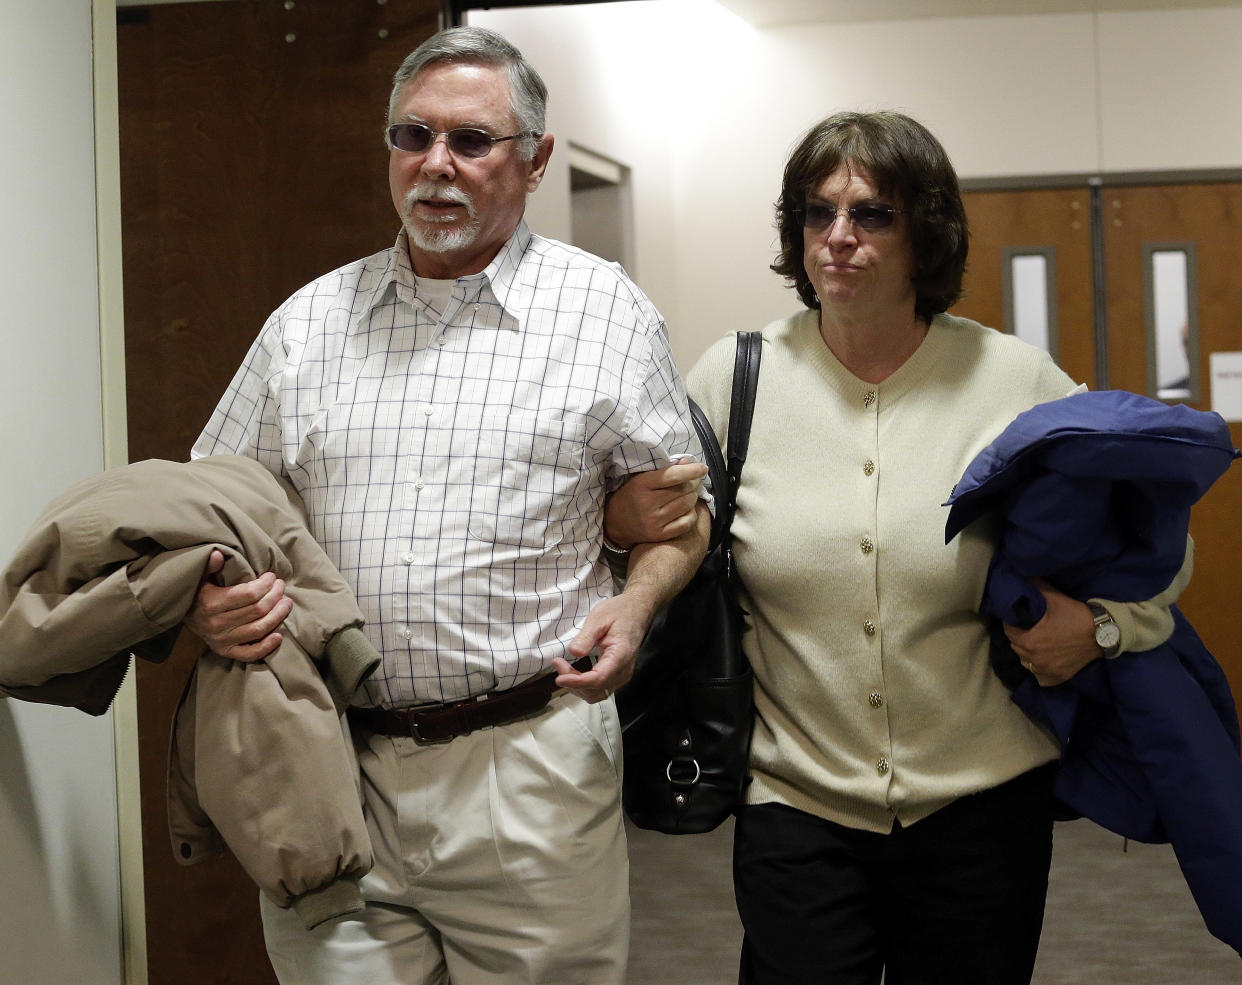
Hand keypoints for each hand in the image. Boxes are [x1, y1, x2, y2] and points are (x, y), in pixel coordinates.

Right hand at [184, 549, 293, 662]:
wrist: (183, 615)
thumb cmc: (198, 592)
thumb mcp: (199, 576)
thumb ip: (209, 565)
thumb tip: (218, 554)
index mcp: (211, 603)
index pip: (248, 594)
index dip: (265, 585)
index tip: (272, 576)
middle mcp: (217, 624)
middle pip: (257, 610)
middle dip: (275, 596)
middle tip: (282, 587)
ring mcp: (222, 640)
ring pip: (258, 629)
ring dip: (278, 616)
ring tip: (287, 603)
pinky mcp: (226, 651)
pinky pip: (249, 654)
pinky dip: (266, 647)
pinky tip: (279, 635)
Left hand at [553, 588, 658, 702]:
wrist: (636, 611)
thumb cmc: (620, 612)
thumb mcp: (599, 618)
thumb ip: (586, 637)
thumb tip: (574, 652)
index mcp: (621, 655)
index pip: (598, 679)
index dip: (577, 682)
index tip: (559, 678)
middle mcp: (623, 670)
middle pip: (596, 690)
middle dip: (573, 683)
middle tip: (558, 664)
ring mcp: (622, 675)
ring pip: (596, 694)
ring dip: (578, 687)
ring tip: (564, 668)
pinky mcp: (617, 675)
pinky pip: (600, 689)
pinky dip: (584, 685)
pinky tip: (574, 673)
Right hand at [604, 458, 707, 549]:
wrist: (615, 523)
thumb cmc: (631, 495)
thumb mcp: (641, 478)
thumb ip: (664, 470)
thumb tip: (688, 462)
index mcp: (641, 485)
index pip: (673, 475)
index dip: (692, 470)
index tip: (703, 467)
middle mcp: (647, 504)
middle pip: (683, 490)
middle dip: (694, 483)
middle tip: (694, 481)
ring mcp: (654, 521)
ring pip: (687, 505)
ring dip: (693, 497)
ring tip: (689, 494)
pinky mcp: (659, 535)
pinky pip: (686, 523)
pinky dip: (691, 514)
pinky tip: (687, 510)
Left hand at [1003, 579, 1100, 685]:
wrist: (1103, 633)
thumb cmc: (1075, 614)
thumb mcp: (1053, 597)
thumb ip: (1033, 587)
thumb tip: (1020, 579)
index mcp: (1028, 641)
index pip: (1008, 630)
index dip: (1012, 622)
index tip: (1020, 618)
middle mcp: (1034, 659)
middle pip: (1016, 646)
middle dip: (1020, 636)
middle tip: (1030, 628)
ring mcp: (1045, 670)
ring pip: (1025, 661)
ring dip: (1028, 652)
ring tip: (1039, 642)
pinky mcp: (1056, 678)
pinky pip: (1039, 675)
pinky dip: (1040, 667)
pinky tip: (1046, 657)